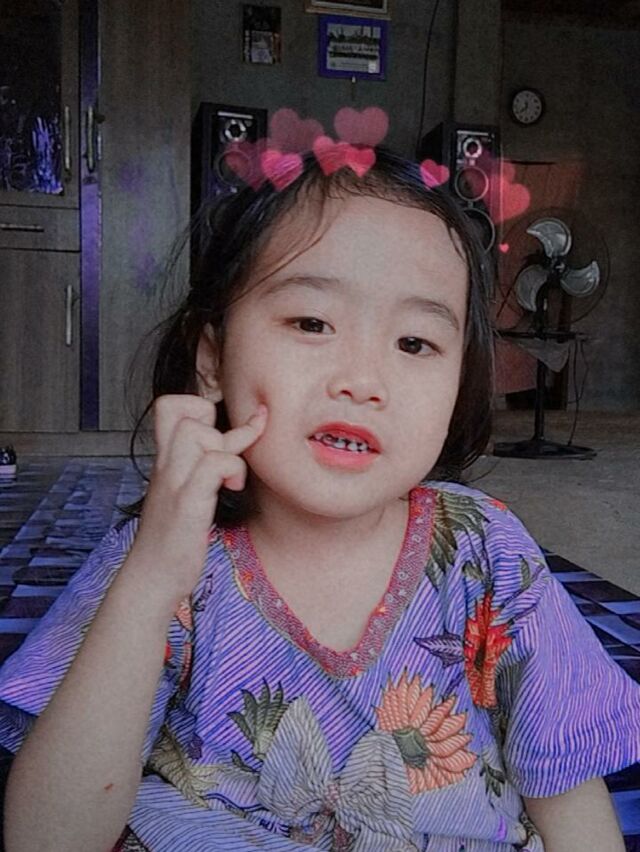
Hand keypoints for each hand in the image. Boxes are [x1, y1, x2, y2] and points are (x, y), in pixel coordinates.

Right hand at [127, 394, 266, 603]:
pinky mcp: (187, 504)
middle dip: (214, 423)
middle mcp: (165, 465)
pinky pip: (215, 463)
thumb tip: (236, 439)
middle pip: (183, 410)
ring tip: (231, 478)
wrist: (151, 579)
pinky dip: (233, 470)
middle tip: (227, 452)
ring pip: (199, 432)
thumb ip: (201, 463)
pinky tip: (233, 488)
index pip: (168, 405)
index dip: (198, 406)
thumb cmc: (173, 538)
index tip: (220, 428)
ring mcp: (174, 483)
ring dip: (226, 448)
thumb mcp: (183, 491)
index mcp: (163, 460)